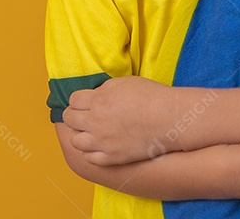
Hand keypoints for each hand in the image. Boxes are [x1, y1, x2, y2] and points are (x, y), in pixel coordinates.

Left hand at [62, 76, 176, 165]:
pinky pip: (90, 158)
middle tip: (84, 114)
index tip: (85, 101)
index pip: (73, 100)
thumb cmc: (151, 97)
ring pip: (76, 141)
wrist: (170, 120)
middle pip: (69, 119)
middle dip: (75, 115)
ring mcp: (103, 142)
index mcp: (99, 100)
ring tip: (91, 131)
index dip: (79, 99)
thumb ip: (104, 88)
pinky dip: (91, 151)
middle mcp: (96, 122)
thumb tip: (94, 95)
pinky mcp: (113, 157)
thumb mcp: (124, 82)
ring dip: (81, 134)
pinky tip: (100, 144)